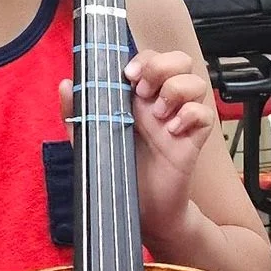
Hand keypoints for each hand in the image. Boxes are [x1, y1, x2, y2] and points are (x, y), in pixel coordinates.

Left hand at [63, 51, 219, 252]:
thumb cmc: (116, 173)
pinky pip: (205, 114)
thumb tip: (66, 84)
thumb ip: (77, 112)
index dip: (144, 59)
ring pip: (197, 81)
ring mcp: (179, 119)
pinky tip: (172, 132)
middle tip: (143, 92)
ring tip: (157, 116)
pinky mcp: (193, 139)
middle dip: (162, 67)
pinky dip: (189, 116)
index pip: (151, 58)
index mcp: (137, 97)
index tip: (128, 76)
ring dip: (176, 91)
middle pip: (179, 61)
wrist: (140, 211)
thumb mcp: (89, 141)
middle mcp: (161, 103)